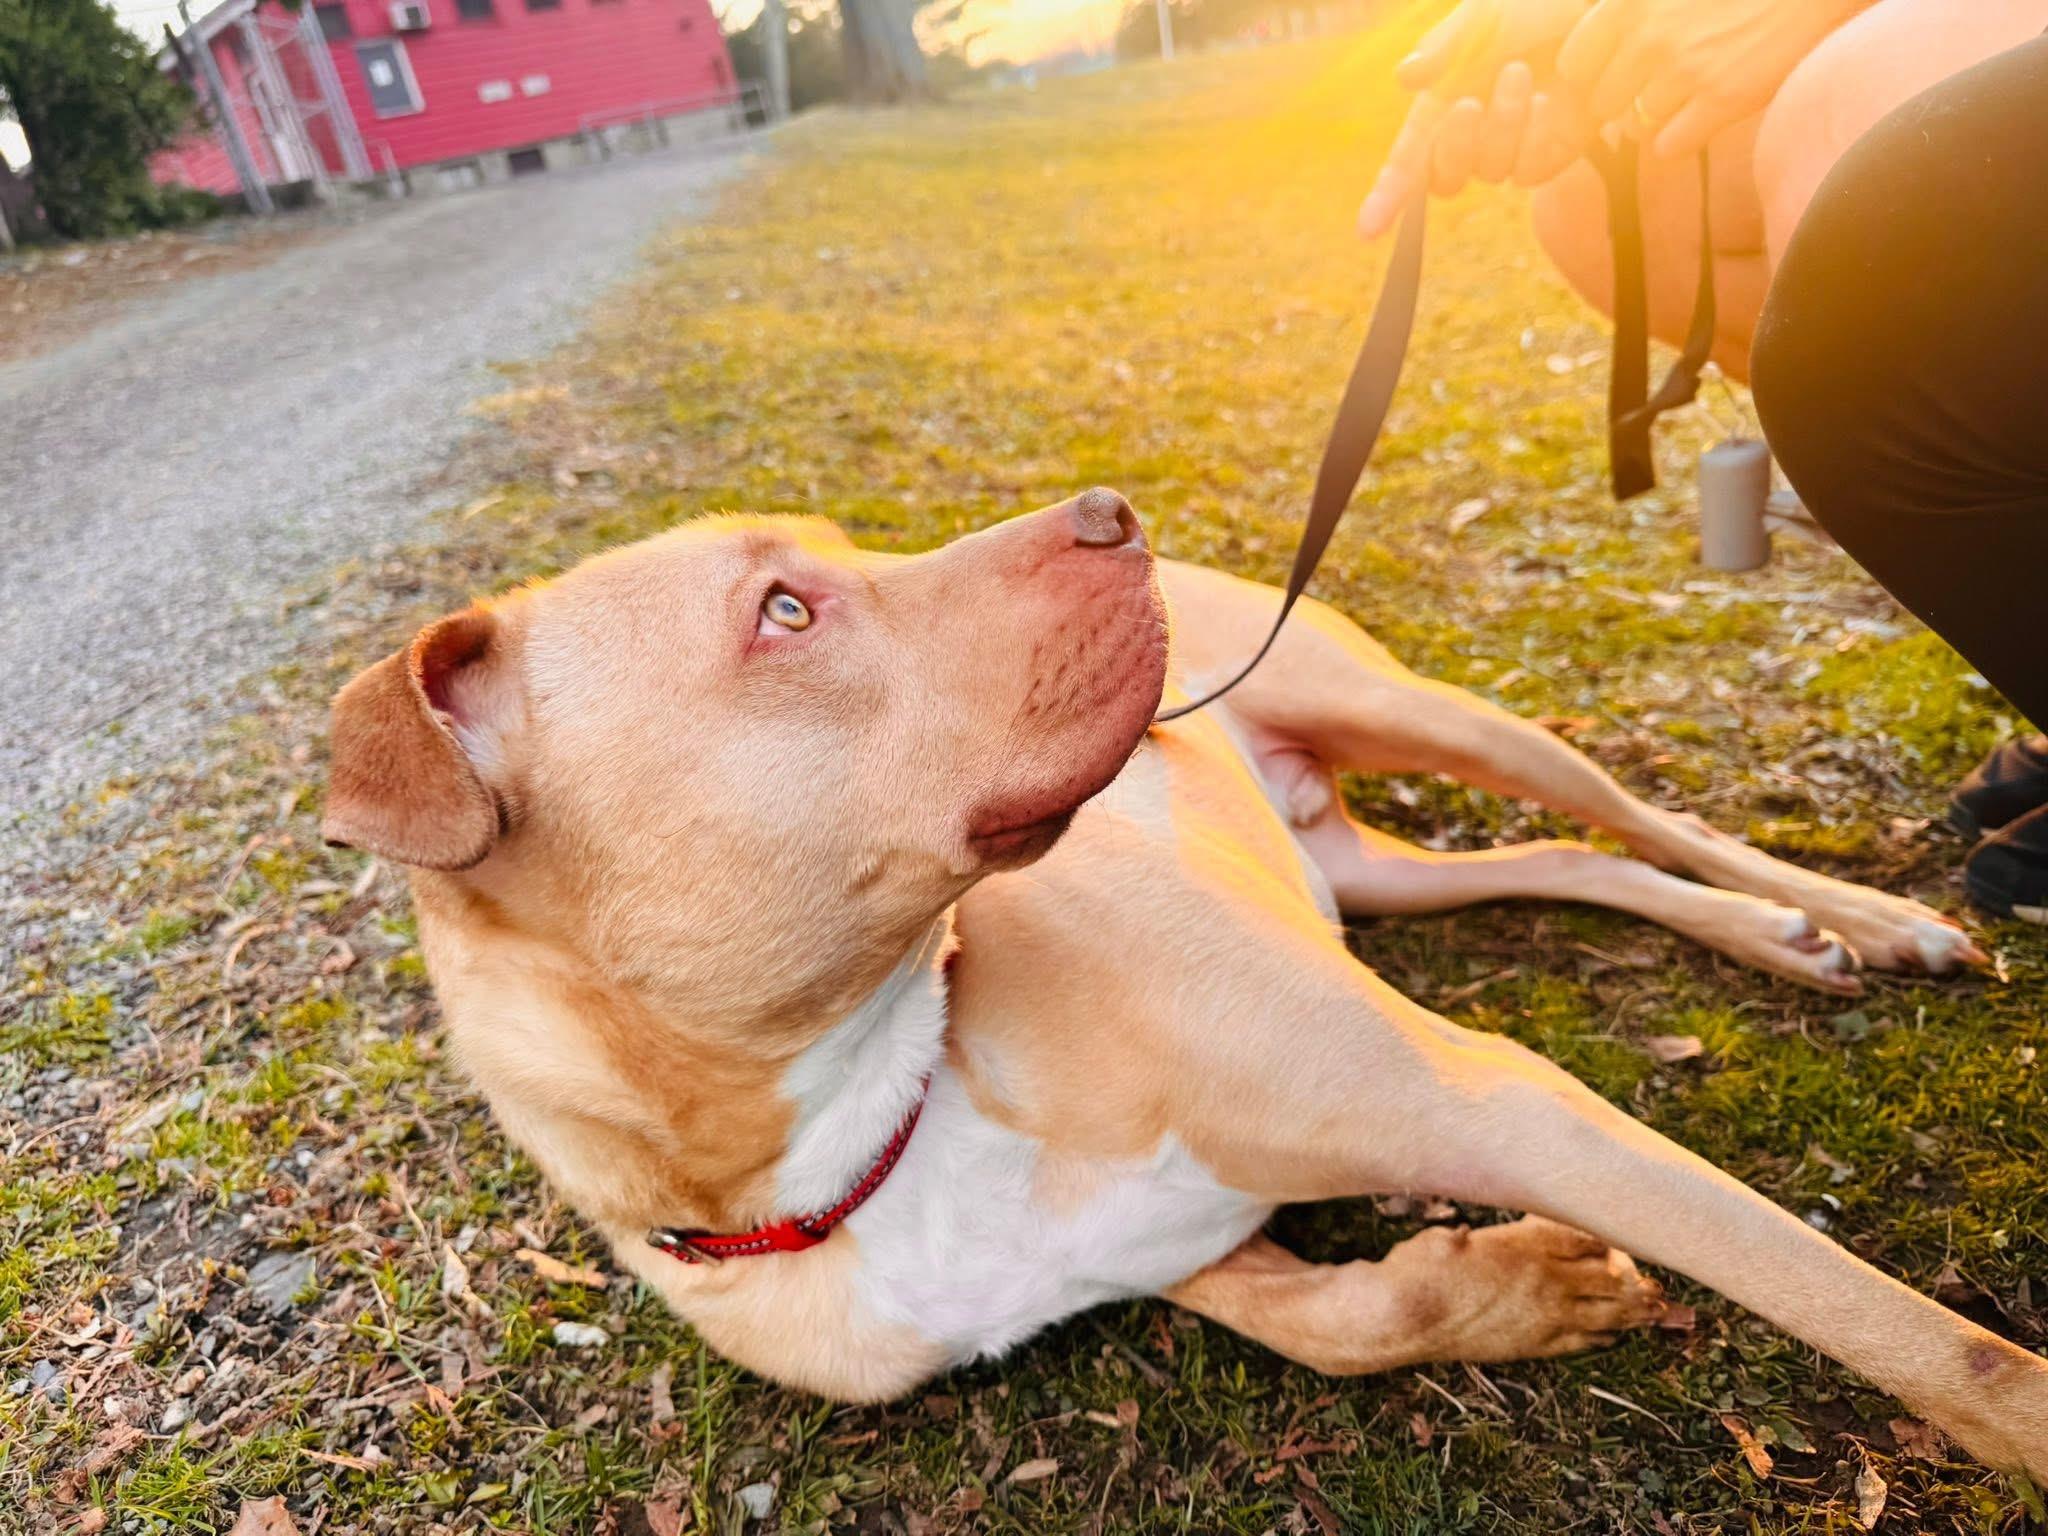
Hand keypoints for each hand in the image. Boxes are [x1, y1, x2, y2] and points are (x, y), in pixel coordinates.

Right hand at [1360, 0, 1596, 237]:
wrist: (1602, 6)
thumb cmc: (1534, 2)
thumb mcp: (1483, 14)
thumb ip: (1443, 46)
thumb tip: (1404, 79)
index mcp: (1442, 103)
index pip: (1407, 162)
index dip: (1386, 199)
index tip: (1368, 232)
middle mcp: (1474, 134)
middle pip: (1444, 178)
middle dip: (1452, 147)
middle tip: (1468, 104)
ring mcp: (1514, 148)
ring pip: (1491, 171)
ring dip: (1501, 125)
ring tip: (1520, 73)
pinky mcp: (1553, 153)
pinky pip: (1531, 170)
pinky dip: (1534, 137)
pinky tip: (1547, 101)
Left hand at [1557, 0, 1865, 157]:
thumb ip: (1630, 11)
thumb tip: (1582, 54)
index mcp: (1631, 2)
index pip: (1574, 63)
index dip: (1592, 75)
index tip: (1614, 72)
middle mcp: (1651, 36)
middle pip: (1603, 103)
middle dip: (1622, 104)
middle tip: (1654, 90)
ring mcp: (1685, 70)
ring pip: (1634, 128)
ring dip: (1655, 121)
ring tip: (1686, 96)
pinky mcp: (1721, 99)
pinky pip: (1668, 147)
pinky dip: (1679, 140)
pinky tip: (1701, 118)